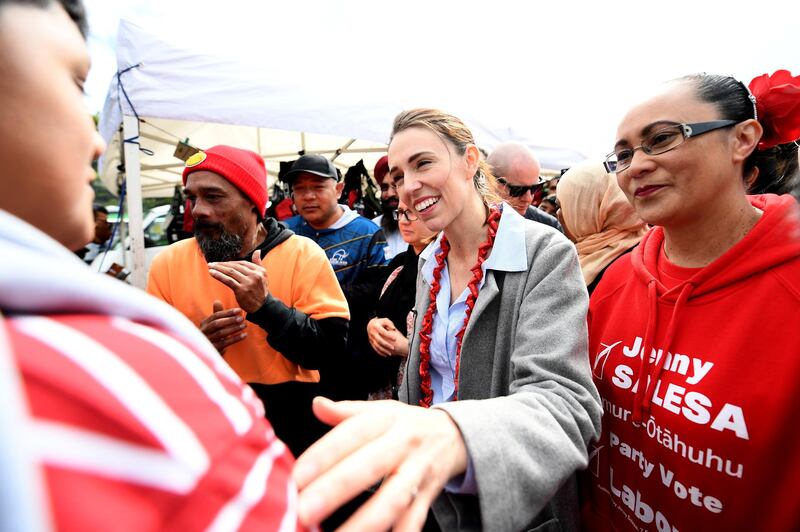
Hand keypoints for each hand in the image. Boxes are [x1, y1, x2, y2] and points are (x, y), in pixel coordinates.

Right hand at [199, 300, 246, 353]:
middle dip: (230, 320)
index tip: (239, 310)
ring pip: (221, 333)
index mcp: (204, 324)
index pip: (215, 316)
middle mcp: (203, 332)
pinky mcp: (213, 349)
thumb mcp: (214, 325)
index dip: (228, 312)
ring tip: (244, 325)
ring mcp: (207, 341)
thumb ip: (217, 314)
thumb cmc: (214, 337)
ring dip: (234, 328)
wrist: (209, 355)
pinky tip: (244, 335)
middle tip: (242, 318)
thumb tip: (217, 301)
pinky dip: (235, 338)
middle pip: (217, 324)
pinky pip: (225, 343)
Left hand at [208, 251, 268, 313]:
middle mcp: (254, 275)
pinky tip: (212, 273)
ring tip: (210, 267)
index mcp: (259, 270)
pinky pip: (228, 280)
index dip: (230, 263)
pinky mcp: (241, 290)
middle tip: (212, 264)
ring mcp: (248, 282)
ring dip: (218, 269)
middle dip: (222, 264)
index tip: (221, 263)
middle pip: (235, 267)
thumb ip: (259, 263)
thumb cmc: (261, 291)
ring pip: (230, 272)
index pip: (242, 263)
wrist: (262, 307)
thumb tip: (257, 251)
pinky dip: (219, 276)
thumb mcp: (263, 276)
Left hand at [293, 398, 467, 530]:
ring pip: (394, 498)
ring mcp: (418, 471)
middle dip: (337, 488)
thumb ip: (346, 412)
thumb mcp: (382, 410)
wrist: (456, 435)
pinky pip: (414, 519)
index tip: (297, 476)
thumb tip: (316, 404)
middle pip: (371, 466)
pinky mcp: (429, 495)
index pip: (353, 433)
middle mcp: (404, 444)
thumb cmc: (407, 425)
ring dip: (366, 521)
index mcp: (387, 419)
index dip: (325, 454)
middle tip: (305, 510)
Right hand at [367, 317, 398, 356]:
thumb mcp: (385, 320)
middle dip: (386, 345)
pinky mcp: (371, 342)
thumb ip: (389, 324)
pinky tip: (385, 355)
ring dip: (383, 350)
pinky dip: (380, 352)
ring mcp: (371, 338)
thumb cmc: (380, 322)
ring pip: (377, 346)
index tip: (395, 339)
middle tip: (393, 348)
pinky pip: (375, 348)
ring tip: (390, 354)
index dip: (389, 336)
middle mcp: (372, 333)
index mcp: (376, 327)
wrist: (370, 324)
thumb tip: (393, 328)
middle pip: (379, 340)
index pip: (383, 332)